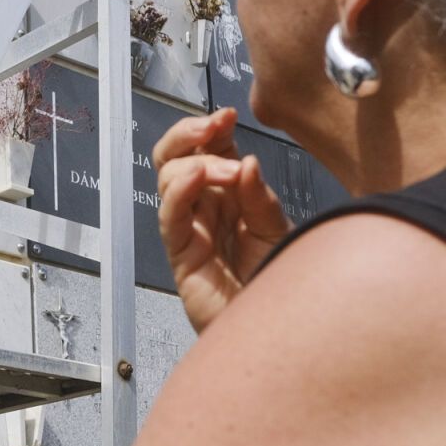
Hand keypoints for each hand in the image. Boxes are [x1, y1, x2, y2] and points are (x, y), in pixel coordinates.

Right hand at [153, 108, 291, 333]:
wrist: (277, 331)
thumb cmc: (276, 281)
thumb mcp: (278, 228)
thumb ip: (261, 197)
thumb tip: (245, 162)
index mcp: (228, 195)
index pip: (207, 149)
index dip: (211, 128)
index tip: (229, 115)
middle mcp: (205, 208)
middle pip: (174, 156)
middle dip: (189, 133)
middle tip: (213, 126)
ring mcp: (191, 229)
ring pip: (167, 178)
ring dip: (198, 163)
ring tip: (231, 172)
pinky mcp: (182, 255)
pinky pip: (170, 217)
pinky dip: (179, 191)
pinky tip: (197, 177)